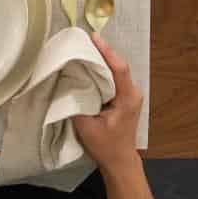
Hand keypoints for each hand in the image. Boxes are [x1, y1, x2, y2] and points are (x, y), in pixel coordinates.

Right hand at [73, 33, 144, 176]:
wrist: (119, 161)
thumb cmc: (105, 145)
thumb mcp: (86, 125)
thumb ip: (77, 102)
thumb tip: (65, 83)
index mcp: (127, 98)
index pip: (119, 68)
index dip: (106, 51)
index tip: (93, 37)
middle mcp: (132, 92)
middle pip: (118, 65)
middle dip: (101, 51)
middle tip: (82, 39)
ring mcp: (129, 94)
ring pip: (115, 70)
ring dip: (101, 58)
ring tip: (83, 47)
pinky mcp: (123, 97)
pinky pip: (113, 77)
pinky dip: (101, 68)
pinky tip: (88, 64)